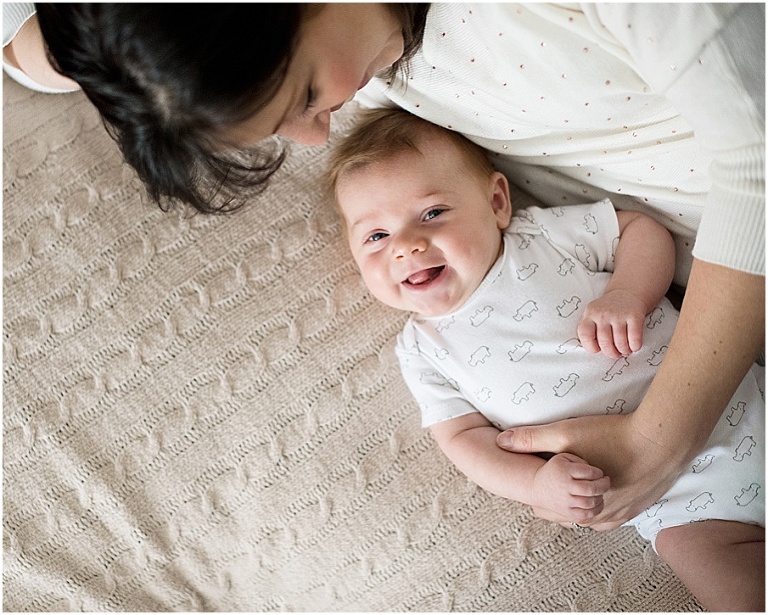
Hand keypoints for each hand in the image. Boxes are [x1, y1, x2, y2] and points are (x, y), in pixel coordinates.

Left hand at [497, 413, 683, 528]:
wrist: (663, 440)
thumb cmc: (612, 436)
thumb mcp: (566, 433)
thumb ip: (531, 439)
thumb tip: (501, 442)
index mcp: (578, 505)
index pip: (546, 510)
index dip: (536, 495)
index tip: (531, 481)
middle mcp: (600, 517)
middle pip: (568, 515)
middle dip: (556, 501)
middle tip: (546, 484)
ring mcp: (622, 515)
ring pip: (591, 518)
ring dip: (578, 505)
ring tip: (567, 489)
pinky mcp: (639, 509)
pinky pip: (612, 515)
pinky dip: (601, 506)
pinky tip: (597, 494)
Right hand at [530, 452, 609, 524]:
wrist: (537, 486)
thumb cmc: (554, 470)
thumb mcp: (564, 458)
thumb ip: (580, 461)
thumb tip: (597, 473)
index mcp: (565, 470)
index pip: (589, 472)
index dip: (599, 472)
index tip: (599, 473)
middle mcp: (565, 486)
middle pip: (591, 488)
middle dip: (604, 485)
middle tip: (606, 481)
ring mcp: (565, 501)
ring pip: (590, 502)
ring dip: (600, 497)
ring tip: (600, 492)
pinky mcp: (566, 512)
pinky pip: (586, 515)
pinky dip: (596, 510)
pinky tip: (597, 503)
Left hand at [577, 289, 647, 357]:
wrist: (627, 293)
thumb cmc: (608, 311)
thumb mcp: (592, 314)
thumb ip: (589, 329)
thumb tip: (593, 350)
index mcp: (590, 314)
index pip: (585, 334)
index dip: (591, 347)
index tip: (597, 349)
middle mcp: (603, 314)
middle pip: (604, 342)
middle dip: (610, 353)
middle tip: (615, 353)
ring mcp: (619, 314)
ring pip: (620, 343)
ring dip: (623, 351)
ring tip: (624, 350)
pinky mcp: (634, 316)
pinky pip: (634, 338)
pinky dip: (634, 346)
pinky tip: (633, 345)